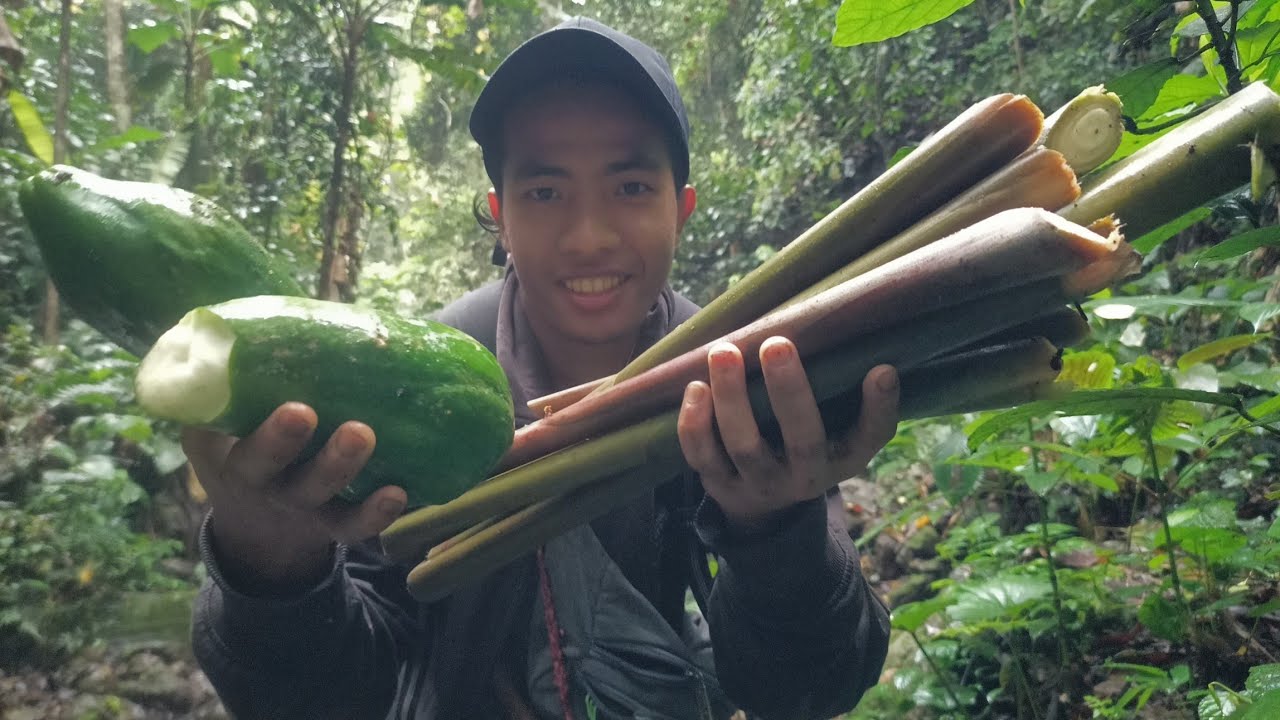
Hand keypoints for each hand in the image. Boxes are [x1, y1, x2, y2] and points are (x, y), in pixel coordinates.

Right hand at [182, 402, 407, 592]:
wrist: (258, 526)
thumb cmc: (244, 452)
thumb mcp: (219, 429)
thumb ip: (229, 392)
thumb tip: (232, 330)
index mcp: (221, 455)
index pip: (219, 438)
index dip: (244, 425)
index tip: (285, 406)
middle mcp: (257, 482)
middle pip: (264, 464)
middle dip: (280, 440)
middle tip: (303, 413)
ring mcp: (298, 506)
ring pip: (314, 491)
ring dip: (338, 465)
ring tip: (361, 435)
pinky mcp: (333, 523)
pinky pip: (354, 524)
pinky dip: (377, 512)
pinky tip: (400, 492)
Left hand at [676, 337, 899, 533]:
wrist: (764, 501)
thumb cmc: (809, 442)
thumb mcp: (840, 430)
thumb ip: (853, 397)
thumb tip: (880, 362)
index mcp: (843, 458)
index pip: (870, 438)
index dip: (879, 408)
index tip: (881, 371)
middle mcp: (806, 477)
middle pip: (802, 440)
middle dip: (789, 392)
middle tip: (776, 344)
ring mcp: (760, 484)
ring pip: (745, 447)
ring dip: (732, 398)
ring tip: (724, 352)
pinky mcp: (720, 485)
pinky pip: (703, 458)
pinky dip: (695, 424)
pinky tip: (696, 387)